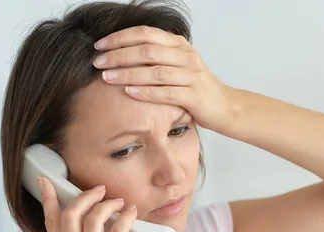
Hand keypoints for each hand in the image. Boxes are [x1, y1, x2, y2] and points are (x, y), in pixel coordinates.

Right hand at [38, 177, 149, 231]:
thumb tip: (98, 223)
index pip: (51, 225)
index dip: (49, 200)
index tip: (47, 181)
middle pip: (69, 216)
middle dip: (84, 197)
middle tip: (100, 190)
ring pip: (92, 220)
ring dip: (108, 204)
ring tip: (120, 202)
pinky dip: (125, 217)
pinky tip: (132, 212)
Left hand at [92, 25, 235, 133]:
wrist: (226, 107)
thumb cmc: (197, 87)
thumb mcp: (178, 65)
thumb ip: (156, 56)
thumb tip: (121, 53)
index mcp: (179, 45)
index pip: (145, 33)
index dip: (120, 37)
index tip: (99, 46)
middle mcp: (186, 56)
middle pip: (147, 50)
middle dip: (118, 55)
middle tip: (98, 62)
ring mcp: (191, 76)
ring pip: (154, 71)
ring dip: (127, 73)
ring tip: (107, 77)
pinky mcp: (194, 96)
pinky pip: (165, 92)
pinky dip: (145, 92)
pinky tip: (128, 92)